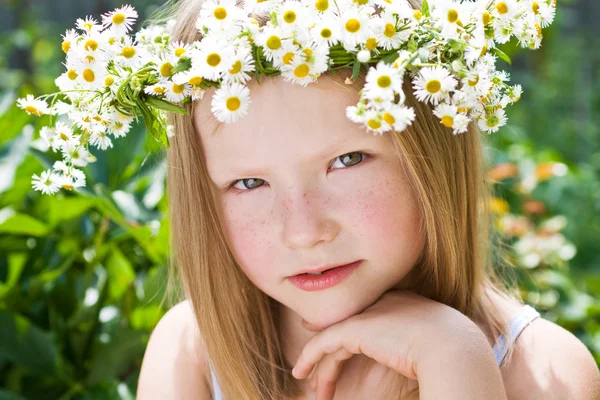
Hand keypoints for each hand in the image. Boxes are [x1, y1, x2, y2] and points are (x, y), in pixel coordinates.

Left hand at [291, 289, 479, 399]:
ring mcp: (369, 313)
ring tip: (313, 387)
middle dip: (331, 348)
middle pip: (351, 327)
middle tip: (317, 371)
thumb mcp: (435, 344)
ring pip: (335, 337)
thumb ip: (419, 345)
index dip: (352, 335)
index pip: (370, 317)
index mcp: (405, 303)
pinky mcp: (356, 327)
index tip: (340, 352)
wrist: (452, 347)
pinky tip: (301, 372)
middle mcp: (384, 303)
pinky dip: (310, 357)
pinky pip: (324, 343)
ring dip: (321, 365)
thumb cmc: (452, 352)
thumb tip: (411, 364)